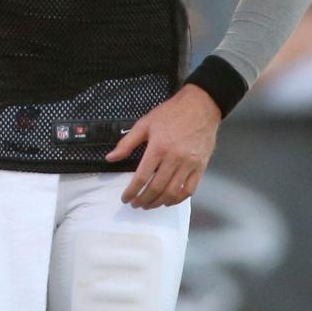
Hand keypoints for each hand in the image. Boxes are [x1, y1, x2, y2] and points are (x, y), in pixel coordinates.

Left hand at [105, 84, 220, 208]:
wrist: (201, 105)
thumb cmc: (172, 113)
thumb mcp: (145, 123)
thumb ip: (127, 142)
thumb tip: (111, 157)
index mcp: (158, 147)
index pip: (142, 177)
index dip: (132, 191)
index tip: (125, 198)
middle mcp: (174, 158)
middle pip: (156, 188)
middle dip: (143, 200)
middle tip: (136, 204)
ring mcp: (189, 164)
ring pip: (172, 192)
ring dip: (158, 202)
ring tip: (149, 204)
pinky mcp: (201, 166)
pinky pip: (189, 189)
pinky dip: (178, 199)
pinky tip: (169, 200)